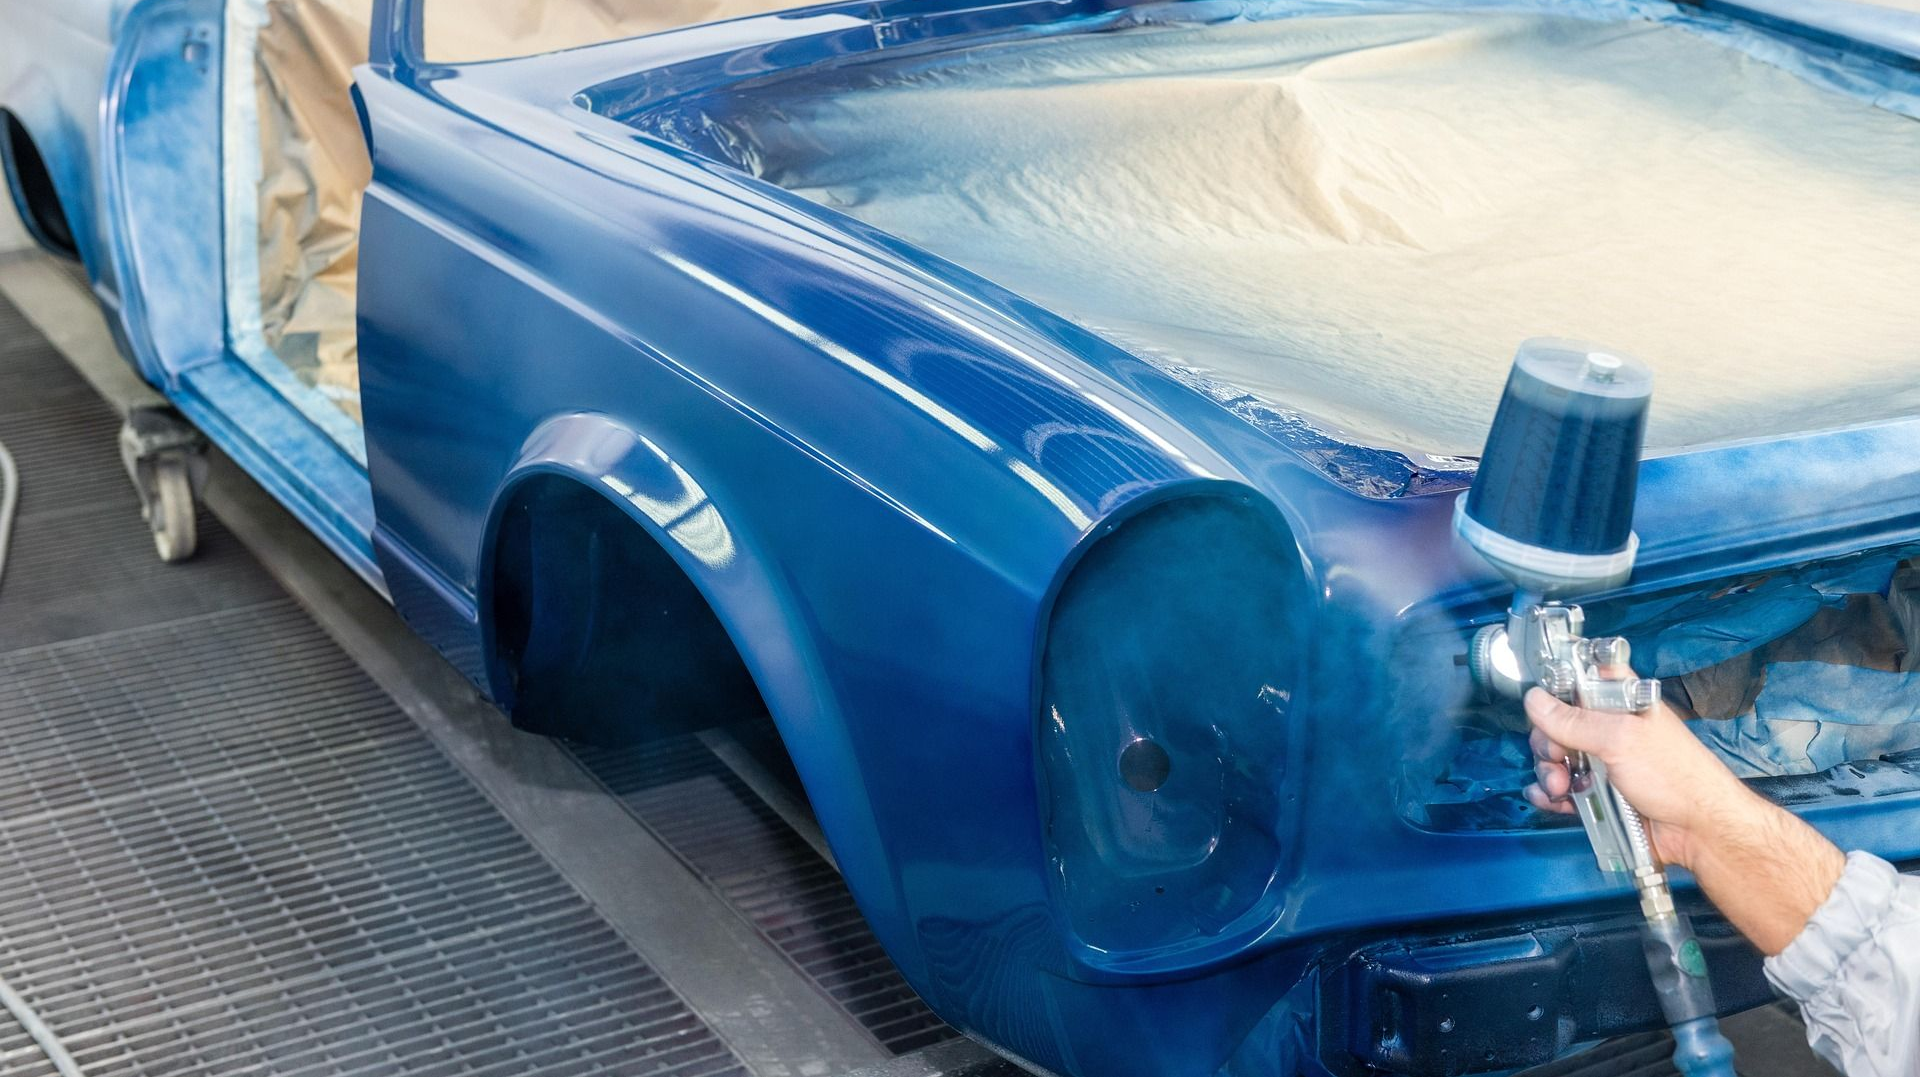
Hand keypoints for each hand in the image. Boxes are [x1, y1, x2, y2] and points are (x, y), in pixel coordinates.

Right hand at [1523, 687, 1751, 871]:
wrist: (1698, 832)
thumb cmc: (1676, 777)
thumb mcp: (1620, 739)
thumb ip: (1573, 720)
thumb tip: (1535, 700)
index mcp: (1622, 702)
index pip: (1584, 677)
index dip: (1559, 687)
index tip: (1545, 704)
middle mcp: (1611, 729)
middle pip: (1559, 722)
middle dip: (1548, 742)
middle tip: (1557, 757)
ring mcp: (1604, 762)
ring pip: (1557, 758)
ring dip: (1549, 773)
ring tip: (1560, 789)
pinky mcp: (1598, 794)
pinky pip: (1563, 790)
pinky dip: (1551, 795)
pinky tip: (1552, 800)